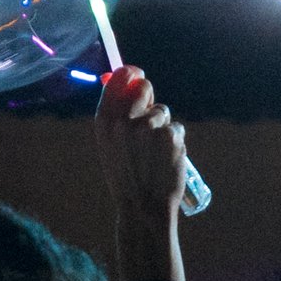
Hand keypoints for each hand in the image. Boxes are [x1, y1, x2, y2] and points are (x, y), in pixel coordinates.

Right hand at [96, 66, 187, 253]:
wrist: (143, 206)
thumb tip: (132, 84)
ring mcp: (149, 126)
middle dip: (150, 98)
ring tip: (155, 152)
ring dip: (162, 127)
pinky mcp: (170, 134)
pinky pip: (175, 128)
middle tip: (150, 117)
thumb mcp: (109, 145)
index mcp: (105, 121)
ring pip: (162, 111)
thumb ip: (116, 116)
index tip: (138, 74)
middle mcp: (124, 120)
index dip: (131, 74)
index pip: (118, 80)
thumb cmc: (125, 176)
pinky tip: (166, 158)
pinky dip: (174, 141)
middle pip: (145, 88)